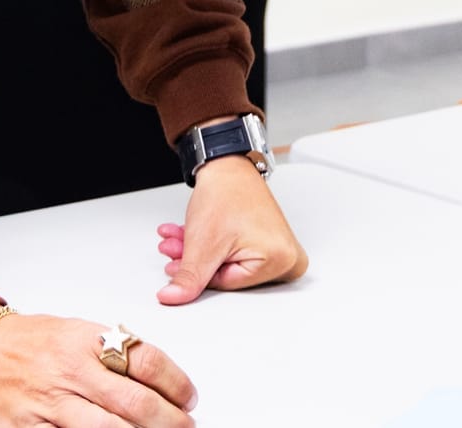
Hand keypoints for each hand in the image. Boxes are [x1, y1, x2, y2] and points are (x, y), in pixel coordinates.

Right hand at [0, 310, 196, 427]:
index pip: (145, 360)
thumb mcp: (76, 332)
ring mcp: (49, 404)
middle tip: (185, 424)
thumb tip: (156, 375)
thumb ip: (112, 351)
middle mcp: (70, 372)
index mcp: (86, 341)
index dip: (176, 382)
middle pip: (133, 401)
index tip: (188, 396)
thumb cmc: (31, 341)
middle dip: (168, 419)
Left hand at [155, 155, 307, 304]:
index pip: (228, 285)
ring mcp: (279, 249)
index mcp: (280, 260)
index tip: (176, 263)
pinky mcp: (269, 242)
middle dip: (194, 261)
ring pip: (227, 263)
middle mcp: (287, 256)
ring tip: (179, 237)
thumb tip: (174, 298)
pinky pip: (235, 254)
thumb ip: (188, 278)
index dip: (197, 273)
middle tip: (174, 247)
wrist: (227, 164)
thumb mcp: (203, 243)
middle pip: (228, 273)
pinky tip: (189, 235)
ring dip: (198, 253)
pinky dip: (210, 246)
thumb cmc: (226, 192)